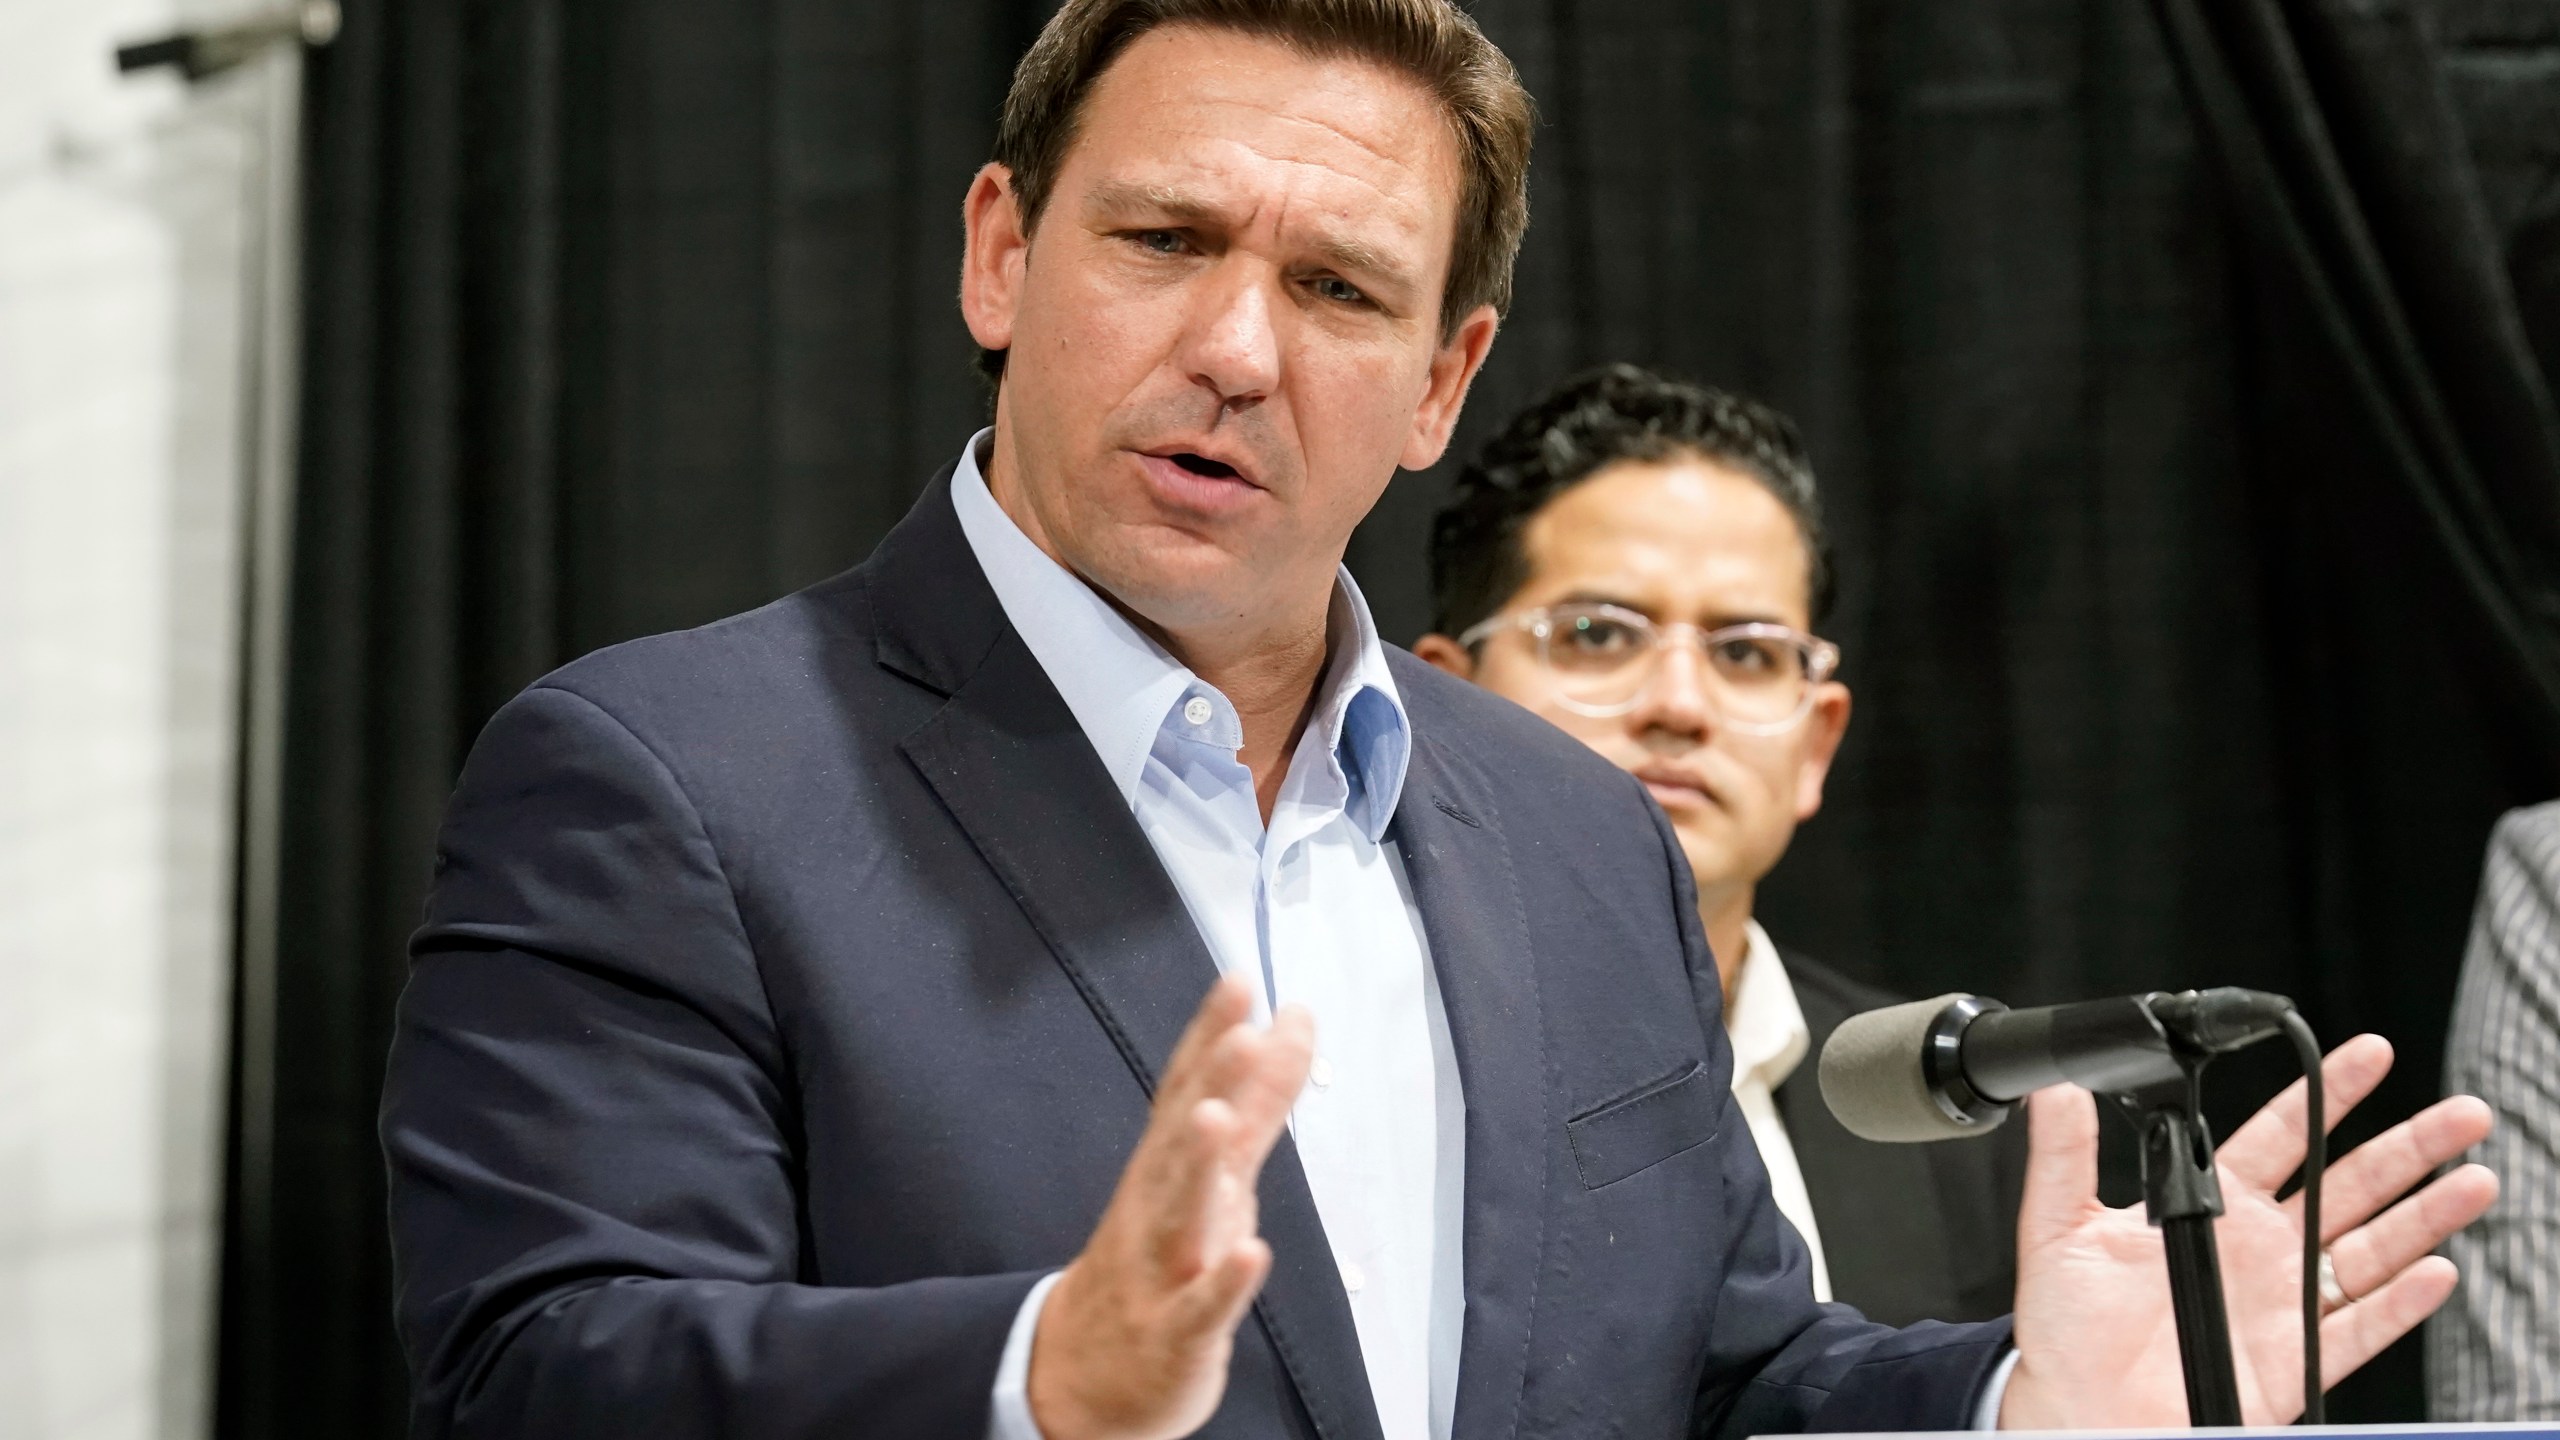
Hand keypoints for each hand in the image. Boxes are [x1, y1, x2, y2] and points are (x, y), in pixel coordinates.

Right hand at [1028, 978, 1313, 1439]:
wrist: (1083, 1374)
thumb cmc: (1158, 1258)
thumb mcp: (1214, 1174)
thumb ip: (1256, 1101)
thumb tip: (1292, 1023)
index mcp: (1166, 1165)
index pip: (1186, 1088)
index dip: (1211, 1035)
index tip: (1241, 982)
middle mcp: (1157, 1206)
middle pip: (1180, 1137)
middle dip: (1209, 1085)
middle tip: (1241, 1032)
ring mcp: (1161, 1269)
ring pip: (1178, 1212)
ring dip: (1197, 1165)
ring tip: (1219, 1117)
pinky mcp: (1175, 1334)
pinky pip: (1200, 1308)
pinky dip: (1225, 1282)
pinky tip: (1254, 1253)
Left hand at [1998, 1034, 2497, 1427]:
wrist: (2077, 1411)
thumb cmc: (2066, 1331)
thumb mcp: (2056, 1231)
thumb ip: (2061, 1157)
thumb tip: (2053, 1091)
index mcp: (2206, 1207)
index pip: (2278, 1135)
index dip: (2323, 1094)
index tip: (2363, 1055)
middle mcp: (2256, 1247)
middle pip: (2347, 1184)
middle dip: (2407, 1146)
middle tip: (2457, 1114)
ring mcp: (2283, 1302)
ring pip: (2371, 1249)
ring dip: (2425, 1216)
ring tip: (2471, 1179)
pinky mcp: (2297, 1359)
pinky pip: (2359, 1327)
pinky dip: (2401, 1303)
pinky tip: (2435, 1272)